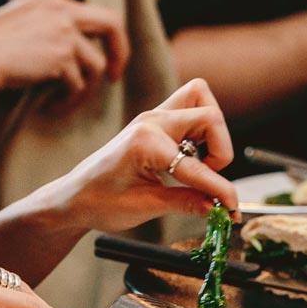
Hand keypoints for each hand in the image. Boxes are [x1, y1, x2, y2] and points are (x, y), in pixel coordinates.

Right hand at [0, 0, 129, 100]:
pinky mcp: (62, 55)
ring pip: (95, 64)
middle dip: (120, 52)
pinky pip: (79, 84)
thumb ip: (50, 28)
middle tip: (114, 77)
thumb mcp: (22, 27)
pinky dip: (69, 99)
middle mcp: (59, 9)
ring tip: (63, 101)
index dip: (106, 37)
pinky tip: (52, 106)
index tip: (107, 58)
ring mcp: (63, 31)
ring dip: (83, 89)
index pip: (93, 13)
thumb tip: (83, 50)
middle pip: (112, 24)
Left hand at [45, 78, 239, 231]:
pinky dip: (203, 129)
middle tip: (210, 176)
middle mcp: (151, 122)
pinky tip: (194, 156)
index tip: (233, 209)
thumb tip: (219, 207)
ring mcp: (153, 117)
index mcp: (145, 143)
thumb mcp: (145, 207)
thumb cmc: (99, 201)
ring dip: (213, 130)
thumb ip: (187, 203)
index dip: (221, 190)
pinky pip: (191, 107)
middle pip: (209, 115)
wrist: (74, 197)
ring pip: (201, 98)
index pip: (198, 166)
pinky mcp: (157, 120)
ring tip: (203, 161)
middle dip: (222, 149)